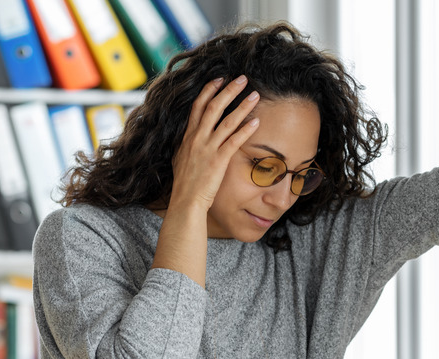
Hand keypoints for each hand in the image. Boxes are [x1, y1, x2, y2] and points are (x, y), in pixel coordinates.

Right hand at [171, 75, 259, 209]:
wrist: (185, 200)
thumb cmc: (186, 183)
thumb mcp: (181, 157)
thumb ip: (188, 144)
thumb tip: (190, 137)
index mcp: (188, 136)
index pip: (198, 106)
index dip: (209, 90)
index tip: (220, 78)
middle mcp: (197, 138)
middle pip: (213, 107)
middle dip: (228, 90)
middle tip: (242, 78)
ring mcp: (207, 148)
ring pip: (226, 121)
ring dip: (242, 106)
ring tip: (255, 95)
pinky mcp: (218, 160)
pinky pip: (234, 141)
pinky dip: (245, 130)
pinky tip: (256, 121)